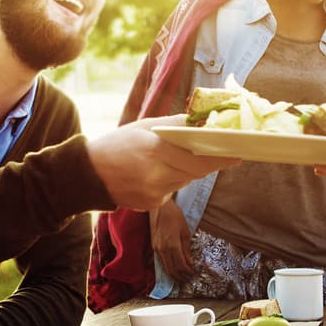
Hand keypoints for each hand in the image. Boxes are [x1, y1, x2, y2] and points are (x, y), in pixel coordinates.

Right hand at [88, 115, 238, 211]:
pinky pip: (172, 190)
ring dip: (187, 170)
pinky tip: (155, 172)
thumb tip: (204, 120)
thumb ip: (175, 125)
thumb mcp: (144, 126)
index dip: (220, 157)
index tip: (238, 154)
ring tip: (171, 158)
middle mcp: (158, 174)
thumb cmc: (117, 144)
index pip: (198, 157)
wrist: (87, 174)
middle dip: (208, 162)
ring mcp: (154, 193)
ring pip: (185, 180)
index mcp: (156, 150)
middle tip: (220, 153)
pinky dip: (171, 180)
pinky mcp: (152, 205)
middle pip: (197, 171)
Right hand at [150, 201, 193, 281]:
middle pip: (172, 270)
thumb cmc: (174, 215)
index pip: (181, 265)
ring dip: (174, 274)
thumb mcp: (185, 231)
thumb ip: (186, 249)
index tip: (193, 274)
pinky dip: (168, 267)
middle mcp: (162, 249)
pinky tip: (173, 268)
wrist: (159, 207)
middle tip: (188, 279)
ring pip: (165, 267)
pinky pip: (161, 261)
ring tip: (182, 276)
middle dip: (181, 276)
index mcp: (172, 246)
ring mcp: (156, 248)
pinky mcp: (153, 246)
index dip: (188, 272)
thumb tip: (190, 262)